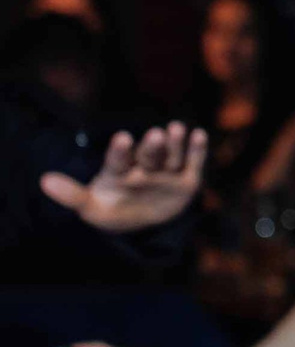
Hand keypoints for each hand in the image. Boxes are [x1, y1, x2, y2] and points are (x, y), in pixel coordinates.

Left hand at [41, 122, 207, 231]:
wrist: (140, 218)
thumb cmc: (113, 210)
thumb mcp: (91, 207)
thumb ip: (71, 195)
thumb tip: (43, 181)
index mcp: (119, 172)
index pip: (118, 160)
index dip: (120, 150)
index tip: (123, 139)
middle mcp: (143, 167)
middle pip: (148, 155)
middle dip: (152, 146)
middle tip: (156, 134)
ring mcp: (165, 172)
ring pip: (170, 156)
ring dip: (174, 143)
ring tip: (177, 129)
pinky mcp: (186, 179)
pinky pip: (192, 163)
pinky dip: (196, 151)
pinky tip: (199, 135)